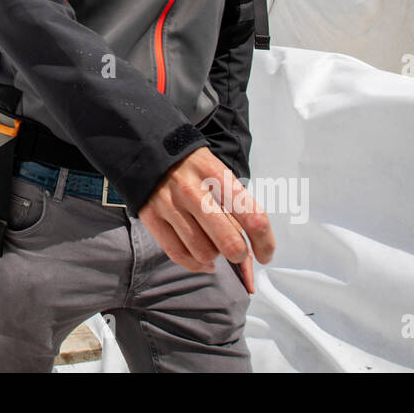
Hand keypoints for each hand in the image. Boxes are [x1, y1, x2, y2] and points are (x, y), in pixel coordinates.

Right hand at [137, 146, 274, 291]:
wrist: (148, 148)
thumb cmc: (191, 166)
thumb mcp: (217, 175)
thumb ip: (235, 212)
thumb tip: (250, 261)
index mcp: (215, 174)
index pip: (252, 215)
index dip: (264, 243)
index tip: (265, 254)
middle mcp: (191, 189)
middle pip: (228, 241)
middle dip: (239, 254)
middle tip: (237, 252)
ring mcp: (168, 204)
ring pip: (204, 252)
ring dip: (214, 257)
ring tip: (212, 245)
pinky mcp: (151, 217)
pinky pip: (179, 254)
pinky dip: (196, 265)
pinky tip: (202, 260)